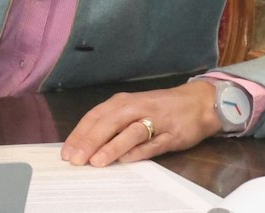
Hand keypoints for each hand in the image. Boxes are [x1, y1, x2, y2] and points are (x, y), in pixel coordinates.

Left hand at [62, 81, 220, 166]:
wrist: (198, 102)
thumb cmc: (159, 108)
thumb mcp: (132, 109)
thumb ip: (112, 123)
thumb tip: (86, 142)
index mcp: (122, 102)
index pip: (94, 117)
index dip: (79, 134)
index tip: (67, 151)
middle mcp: (135, 107)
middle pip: (108, 124)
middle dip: (89, 142)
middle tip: (75, 159)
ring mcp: (154, 120)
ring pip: (129, 133)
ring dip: (111, 147)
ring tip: (96, 161)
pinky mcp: (171, 134)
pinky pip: (152, 144)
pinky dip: (138, 152)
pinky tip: (125, 160)